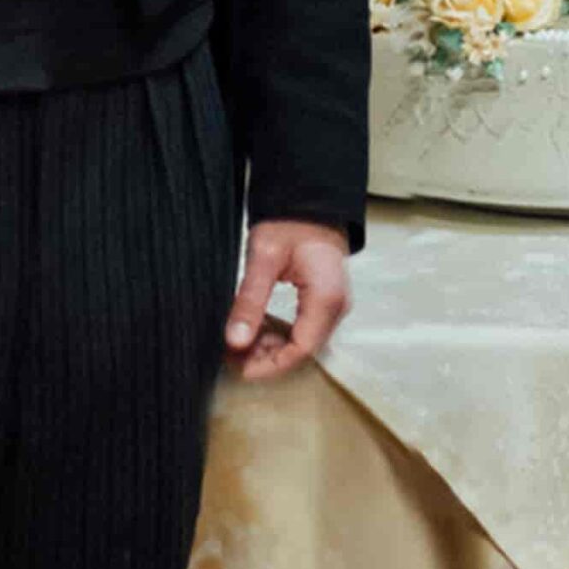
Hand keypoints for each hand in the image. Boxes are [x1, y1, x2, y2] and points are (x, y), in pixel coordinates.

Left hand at [223, 219, 350, 383]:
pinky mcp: (326, 302)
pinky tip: (258, 327)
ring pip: (303, 343)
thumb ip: (250, 300)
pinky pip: (305, 330)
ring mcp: (334, 305)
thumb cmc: (290, 222)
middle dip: (267, 357)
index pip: (300, 350)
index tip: (238, 365)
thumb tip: (235, 341)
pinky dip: (280, 335)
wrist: (310, 202)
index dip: (268, 365)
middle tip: (232, 352)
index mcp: (326, 297)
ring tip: (241, 340)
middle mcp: (336, 307)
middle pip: (302, 350)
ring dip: (272, 348)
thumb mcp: (263, 257)